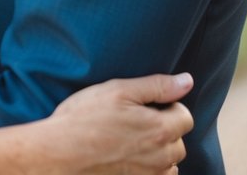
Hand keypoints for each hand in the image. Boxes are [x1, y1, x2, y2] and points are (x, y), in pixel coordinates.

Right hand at [48, 72, 193, 174]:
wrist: (60, 152)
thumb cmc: (85, 118)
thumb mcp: (119, 90)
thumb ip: (157, 86)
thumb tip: (187, 80)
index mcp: (160, 130)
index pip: (186, 117)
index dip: (169, 105)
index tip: (147, 104)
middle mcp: (160, 158)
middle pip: (179, 141)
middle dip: (165, 128)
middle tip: (136, 119)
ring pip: (169, 162)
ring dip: (159, 151)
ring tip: (131, 139)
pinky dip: (150, 167)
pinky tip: (128, 156)